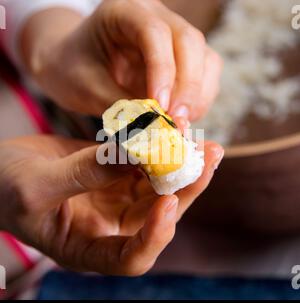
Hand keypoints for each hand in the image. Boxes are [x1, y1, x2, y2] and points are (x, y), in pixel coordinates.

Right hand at [0, 135, 222, 274]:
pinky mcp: (118, 175)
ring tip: (204, 142)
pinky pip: (147, 164)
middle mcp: (111, 226)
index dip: (154, 236)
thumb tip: (134, 155)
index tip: (167, 203)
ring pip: (160, 187)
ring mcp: (117, 199)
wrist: (3, 170)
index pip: (131, 258)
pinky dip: (162, 149)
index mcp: (89, 248)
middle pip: (158, 216)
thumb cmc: (6, 189)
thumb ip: (82, 174)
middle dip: (185, 190)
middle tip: (207, 159)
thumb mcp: (35, 187)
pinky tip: (176, 131)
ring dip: (182, 165)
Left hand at [21, 0, 221, 122]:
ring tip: (178, 124)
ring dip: (196, 97)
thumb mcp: (87, 88)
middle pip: (190, 42)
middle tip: (176, 123)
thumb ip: (122, 107)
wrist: (72, 66)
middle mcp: (155, 18)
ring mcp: (172, 38)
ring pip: (205, 60)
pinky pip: (205, 77)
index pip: (154, 32)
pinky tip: (180, 118)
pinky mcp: (180, 61)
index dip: (163, 70)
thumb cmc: (73, 71)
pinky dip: (198, 101)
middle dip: (187, 88)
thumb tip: (157, 128)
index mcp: (123, 11)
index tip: (160, 107)